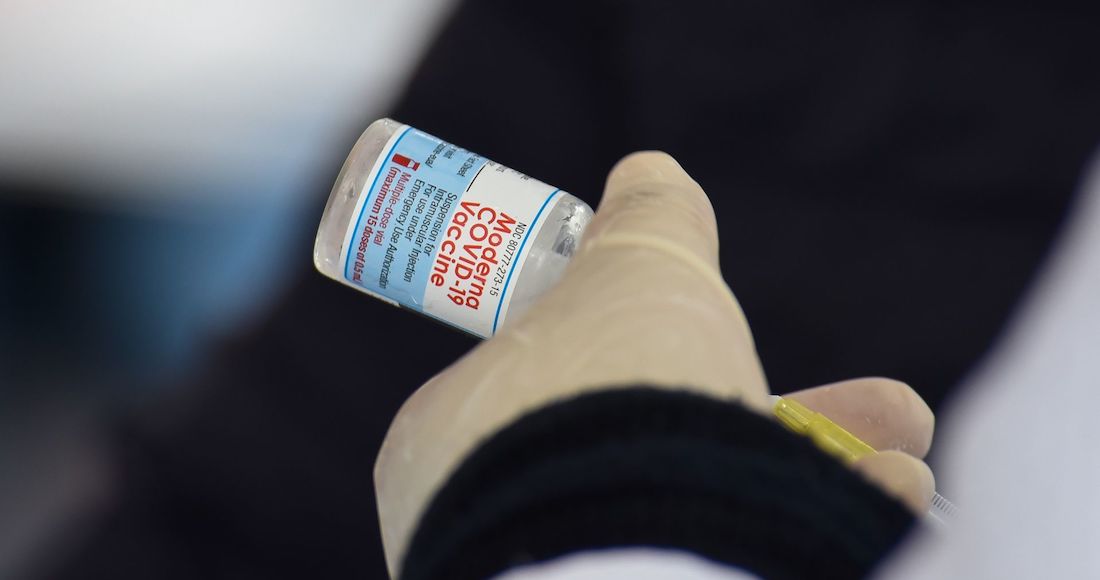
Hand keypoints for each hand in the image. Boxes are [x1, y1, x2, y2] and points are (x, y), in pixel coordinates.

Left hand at [374, 152, 934, 575]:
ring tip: (905, 464)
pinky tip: (893, 502)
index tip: (726, 339)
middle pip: (659, 446)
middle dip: (782, 417)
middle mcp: (502, 513)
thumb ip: (645, 220)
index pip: (561, 380)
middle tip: (873, 406)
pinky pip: (723, 558)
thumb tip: (649, 173)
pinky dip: (814, 524)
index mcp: (464, 431)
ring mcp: (565, 566)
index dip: (656, 349)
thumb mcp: (636, 269)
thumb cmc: (612, 396)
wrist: (631, 563)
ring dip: (820, 476)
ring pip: (701, 505)